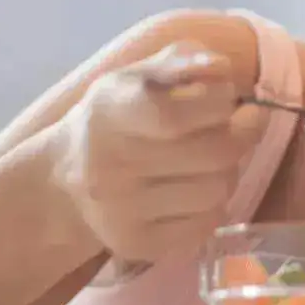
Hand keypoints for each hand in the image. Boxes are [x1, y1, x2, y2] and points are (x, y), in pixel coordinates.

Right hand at [52, 43, 264, 264]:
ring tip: (208, 158)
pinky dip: (214, 203)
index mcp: (108, 111)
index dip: (217, 103)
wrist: (67, 174)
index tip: (226, 96)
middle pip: (214, 153)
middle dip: (237, 134)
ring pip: (218, 190)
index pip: (173, 115)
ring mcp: (120, 212)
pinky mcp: (136, 245)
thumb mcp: (141, 73)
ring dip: (228, 169)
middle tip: (228, 126)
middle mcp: (107, 166)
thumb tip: (220, 68)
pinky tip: (194, 188)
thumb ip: (184, 59)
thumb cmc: (120, 113)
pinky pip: (208, 224)